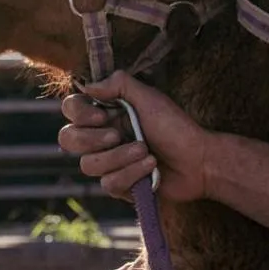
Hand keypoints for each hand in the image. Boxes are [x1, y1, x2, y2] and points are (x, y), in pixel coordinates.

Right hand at [58, 71, 209, 202]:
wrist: (199, 160)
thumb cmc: (176, 127)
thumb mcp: (150, 98)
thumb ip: (119, 84)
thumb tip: (88, 85)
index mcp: (107, 113)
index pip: (72, 110)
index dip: (80, 113)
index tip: (103, 115)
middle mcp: (102, 137)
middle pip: (69, 139)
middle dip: (92, 139)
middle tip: (118, 135)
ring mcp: (109, 162)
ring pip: (89, 165)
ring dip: (119, 158)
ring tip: (146, 152)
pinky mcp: (119, 185)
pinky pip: (108, 183)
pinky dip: (131, 174)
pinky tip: (150, 167)